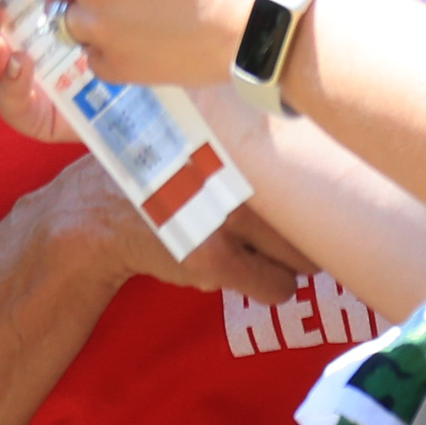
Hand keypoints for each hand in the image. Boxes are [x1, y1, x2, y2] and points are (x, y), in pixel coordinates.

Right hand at [34, 157, 308, 302]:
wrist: (97, 214)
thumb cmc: (161, 172)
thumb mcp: (203, 137)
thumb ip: (251, 141)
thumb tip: (324, 144)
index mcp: (237, 140)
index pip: (316, 162)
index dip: (325, 186)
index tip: (327, 194)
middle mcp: (234, 173)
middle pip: (316, 213)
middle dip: (311, 228)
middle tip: (299, 229)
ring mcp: (224, 218)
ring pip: (303, 257)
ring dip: (290, 260)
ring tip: (261, 247)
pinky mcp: (214, 260)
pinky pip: (277, 287)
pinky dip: (272, 285)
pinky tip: (245, 269)